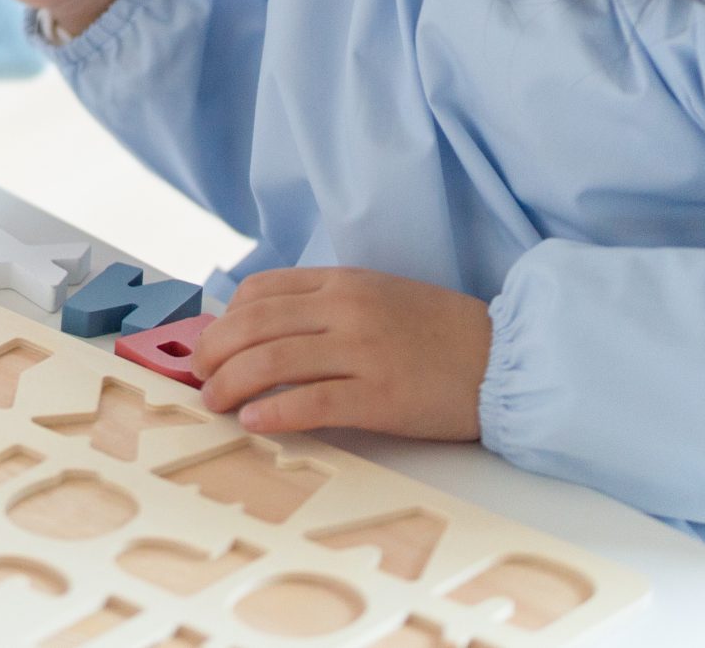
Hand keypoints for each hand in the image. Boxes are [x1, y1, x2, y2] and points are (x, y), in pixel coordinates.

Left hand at [192, 268, 491, 439]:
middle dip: (213, 353)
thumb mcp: (376, 296)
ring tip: (215, 403)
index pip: (260, 291)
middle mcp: (347, 309)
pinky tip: (255, 422)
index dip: (223, 319)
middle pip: (253, 326)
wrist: (504, 360)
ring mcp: (364, 351)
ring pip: (271, 361)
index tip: (210, 343)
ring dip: (230, 384)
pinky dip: (273, 413)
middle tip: (200, 378)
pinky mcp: (380, 396)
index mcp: (343, 282)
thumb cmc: (436, 333)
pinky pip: (311, 402)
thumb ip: (323, 305)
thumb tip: (259, 330)